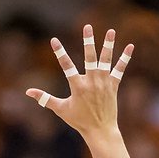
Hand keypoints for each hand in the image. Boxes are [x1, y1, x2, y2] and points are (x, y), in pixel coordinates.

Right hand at [25, 25, 133, 140]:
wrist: (99, 130)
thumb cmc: (78, 120)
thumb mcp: (60, 109)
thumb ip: (45, 98)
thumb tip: (28, 92)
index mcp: (77, 87)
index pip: (66, 66)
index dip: (59, 52)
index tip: (54, 40)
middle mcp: (91, 82)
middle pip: (89, 58)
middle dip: (88, 42)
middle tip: (87, 27)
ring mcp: (103, 83)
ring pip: (106, 60)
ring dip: (108, 45)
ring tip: (111, 30)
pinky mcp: (113, 85)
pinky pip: (120, 69)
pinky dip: (125, 58)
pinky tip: (130, 46)